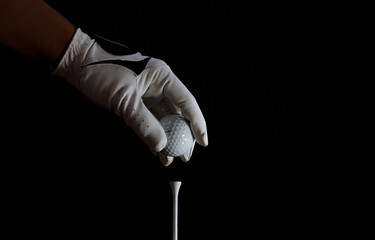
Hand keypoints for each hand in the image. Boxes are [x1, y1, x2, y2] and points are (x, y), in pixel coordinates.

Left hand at [52, 28, 207, 165]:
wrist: (77, 63)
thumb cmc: (100, 72)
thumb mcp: (124, 99)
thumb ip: (144, 123)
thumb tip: (161, 145)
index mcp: (162, 76)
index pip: (187, 102)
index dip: (197, 123)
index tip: (202, 141)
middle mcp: (159, 84)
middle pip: (178, 112)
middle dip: (183, 135)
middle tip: (185, 155)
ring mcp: (148, 93)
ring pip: (165, 118)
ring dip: (168, 138)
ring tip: (170, 157)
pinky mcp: (137, 100)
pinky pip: (151, 120)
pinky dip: (154, 134)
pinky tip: (157, 148)